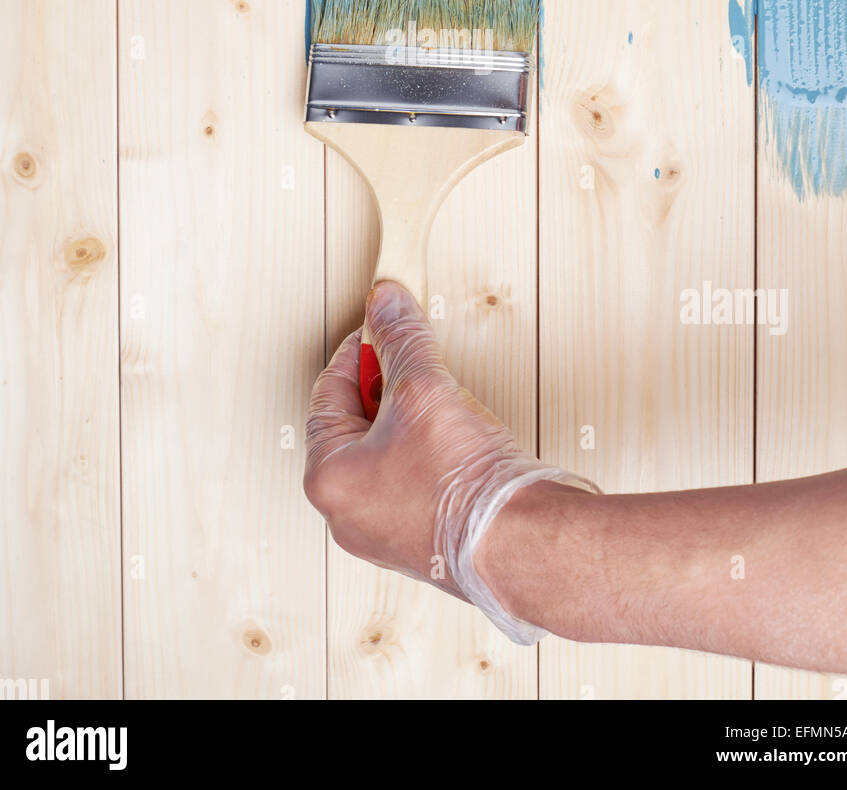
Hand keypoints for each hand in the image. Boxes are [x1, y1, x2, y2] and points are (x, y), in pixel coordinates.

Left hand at [303, 280, 596, 643]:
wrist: (519, 542)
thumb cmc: (459, 483)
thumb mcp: (423, 387)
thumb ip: (401, 338)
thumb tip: (387, 304)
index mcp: (328, 479)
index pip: (328, 393)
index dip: (359, 351)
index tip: (381, 329)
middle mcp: (346, 514)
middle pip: (356, 424)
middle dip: (386, 386)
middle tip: (413, 363)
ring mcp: (383, 533)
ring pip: (386, 453)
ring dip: (410, 419)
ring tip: (441, 400)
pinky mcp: (421, 541)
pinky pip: (411, 481)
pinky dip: (428, 452)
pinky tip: (457, 440)